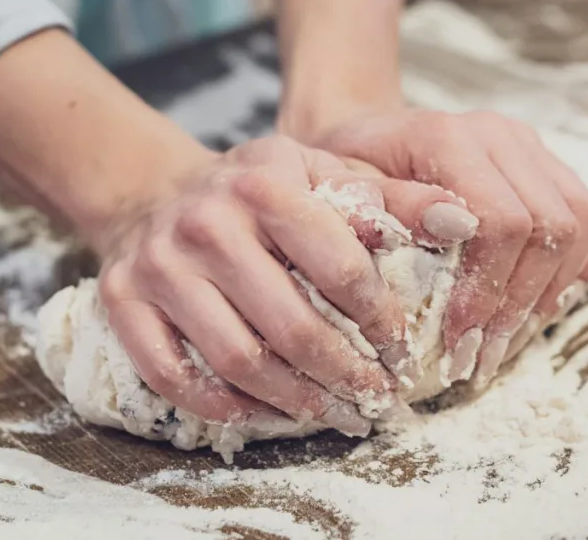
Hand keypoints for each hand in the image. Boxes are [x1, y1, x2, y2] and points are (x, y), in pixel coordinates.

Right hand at [96, 135, 471, 434]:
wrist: (157, 191)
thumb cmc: (256, 191)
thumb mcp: (322, 173)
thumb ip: (392, 198)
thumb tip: (464, 222)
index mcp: (265, 183)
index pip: (340, 267)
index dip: (380, 321)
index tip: (402, 351)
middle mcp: (207, 222)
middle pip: (291, 326)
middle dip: (345, 375)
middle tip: (376, 399)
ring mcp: (160, 265)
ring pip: (237, 359)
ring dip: (294, 401)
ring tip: (333, 414)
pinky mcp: (124, 300)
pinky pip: (174, 375)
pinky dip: (224, 406)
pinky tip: (262, 414)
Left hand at [302, 109, 587, 386]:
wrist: (367, 138)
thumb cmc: (347, 173)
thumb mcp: (342, 193)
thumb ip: (388, 210)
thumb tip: (450, 231)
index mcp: (449, 136)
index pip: (501, 220)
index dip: (487, 290)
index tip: (458, 342)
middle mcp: (501, 135)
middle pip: (550, 226)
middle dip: (519, 304)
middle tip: (481, 358)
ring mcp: (531, 148)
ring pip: (581, 223)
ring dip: (548, 294)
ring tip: (504, 344)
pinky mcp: (549, 167)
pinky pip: (586, 223)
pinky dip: (567, 273)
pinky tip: (526, 312)